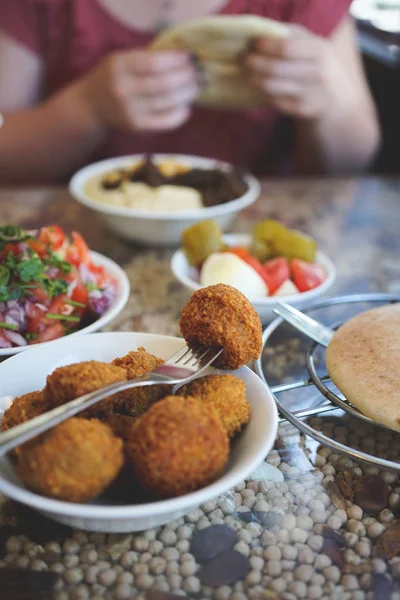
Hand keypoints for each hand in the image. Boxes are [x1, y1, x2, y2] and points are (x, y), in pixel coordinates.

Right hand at [76, 49, 199, 131]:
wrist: (91, 106)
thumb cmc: (111, 77)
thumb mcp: (121, 59)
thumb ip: (145, 57)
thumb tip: (181, 56)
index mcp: (119, 67)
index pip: (154, 63)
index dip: (176, 60)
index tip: (190, 57)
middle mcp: (124, 90)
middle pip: (165, 84)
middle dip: (187, 78)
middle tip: (199, 74)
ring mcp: (131, 111)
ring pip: (168, 102)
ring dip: (187, 94)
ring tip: (196, 87)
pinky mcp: (137, 127)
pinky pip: (166, 121)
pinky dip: (180, 115)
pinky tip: (186, 107)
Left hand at [245, 25, 351, 118]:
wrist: (335, 97)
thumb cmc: (315, 63)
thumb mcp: (311, 44)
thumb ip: (289, 36)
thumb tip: (259, 33)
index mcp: (320, 51)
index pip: (287, 48)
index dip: (266, 46)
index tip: (253, 44)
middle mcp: (318, 73)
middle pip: (275, 69)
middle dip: (255, 63)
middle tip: (243, 59)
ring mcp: (310, 94)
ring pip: (272, 87)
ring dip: (254, 78)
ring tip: (246, 72)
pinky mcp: (302, 111)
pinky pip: (274, 101)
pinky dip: (263, 93)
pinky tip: (258, 86)